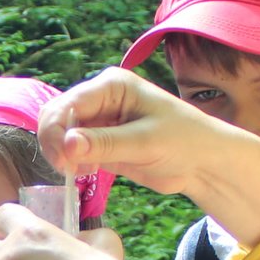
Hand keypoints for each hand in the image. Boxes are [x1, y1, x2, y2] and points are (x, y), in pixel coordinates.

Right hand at [37, 68, 259, 245]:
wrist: (204, 162)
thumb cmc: (184, 141)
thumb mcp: (145, 142)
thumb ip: (104, 144)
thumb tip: (67, 145)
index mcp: (111, 85)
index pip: (68, 104)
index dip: (57, 130)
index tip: (63, 160)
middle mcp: (100, 99)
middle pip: (57, 116)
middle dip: (55, 142)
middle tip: (67, 170)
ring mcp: (99, 121)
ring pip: (60, 135)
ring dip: (61, 154)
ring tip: (78, 173)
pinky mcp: (100, 143)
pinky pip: (72, 151)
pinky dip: (71, 163)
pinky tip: (86, 173)